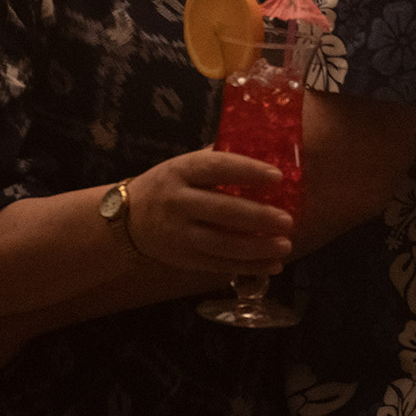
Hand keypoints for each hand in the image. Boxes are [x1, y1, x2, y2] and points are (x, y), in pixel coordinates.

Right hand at [127, 149, 293, 274]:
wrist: (128, 218)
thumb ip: (217, 159)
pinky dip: (249, 267)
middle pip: (221, 210)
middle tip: (288, 220)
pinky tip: (273, 265)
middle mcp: (178, 201)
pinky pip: (220, 264)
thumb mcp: (184, 165)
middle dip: (258, 217)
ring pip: (221, 243)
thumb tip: (265, 148)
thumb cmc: (168, 185)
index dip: (248, 171)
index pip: (217, 168)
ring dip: (257, 247)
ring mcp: (180, 233)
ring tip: (285, 245)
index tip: (278, 177)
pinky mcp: (184, 258)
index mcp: (182, 170)